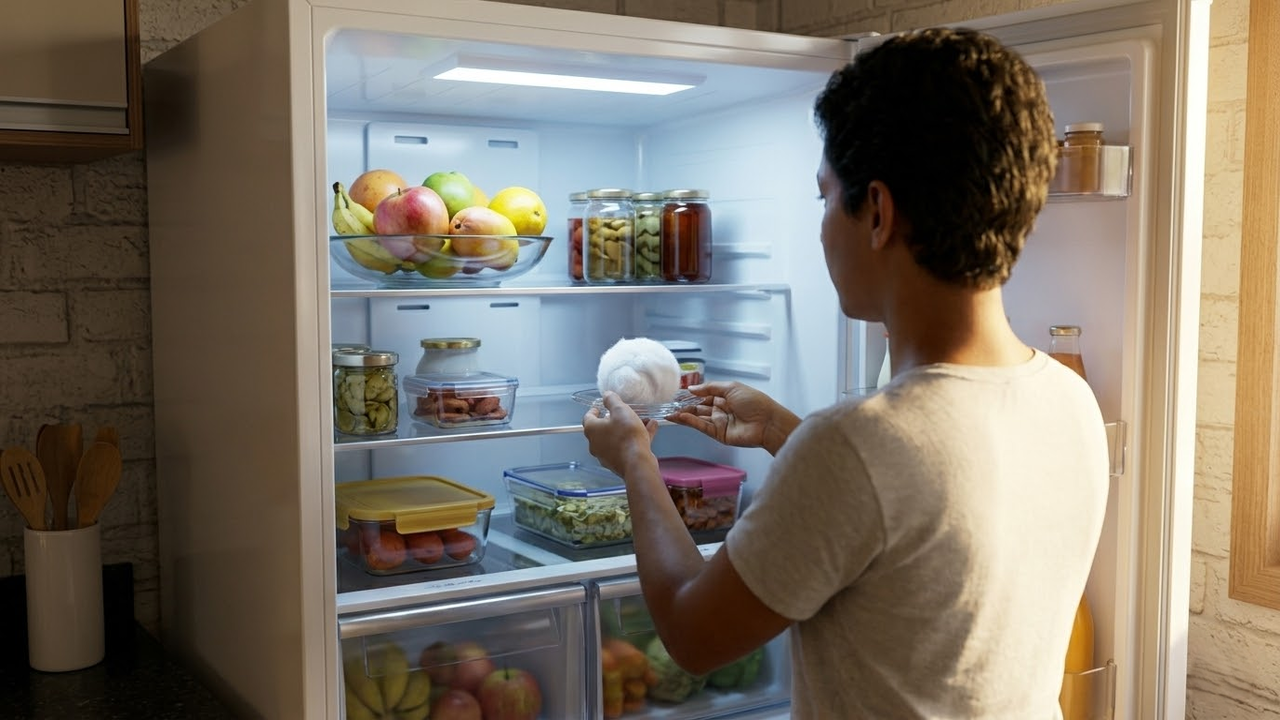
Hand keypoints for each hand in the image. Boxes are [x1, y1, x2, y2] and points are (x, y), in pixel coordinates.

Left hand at [583, 391, 659, 476]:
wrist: (637, 463)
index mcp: (592, 430)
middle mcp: (596, 444)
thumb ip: (612, 400)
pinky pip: (626, 446)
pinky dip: (636, 438)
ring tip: (643, 420)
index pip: (588, 417)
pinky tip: (651, 429)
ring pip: (617, 438)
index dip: (594, 410)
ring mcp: (607, 455)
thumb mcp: (620, 410)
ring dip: (629, 428)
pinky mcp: (619, 462)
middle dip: (616, 419)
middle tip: (624, 413)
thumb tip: (606, 395)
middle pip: (603, 428)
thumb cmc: (626, 435)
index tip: (600, 407)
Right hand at [665, 381, 799, 454]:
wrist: (767, 422)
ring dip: (684, 415)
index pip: (704, 395)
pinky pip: (702, 427)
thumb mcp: (731, 387)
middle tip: (669, 405)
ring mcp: (719, 422)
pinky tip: (681, 417)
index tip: (677, 394)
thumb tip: (692, 388)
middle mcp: (721, 410)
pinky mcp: (719, 434)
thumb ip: (710, 388)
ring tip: (669, 412)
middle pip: (699, 407)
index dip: (691, 395)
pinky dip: (691, 422)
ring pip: (698, 418)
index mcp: (725, 397)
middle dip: (685, 406)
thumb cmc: (754, 401)